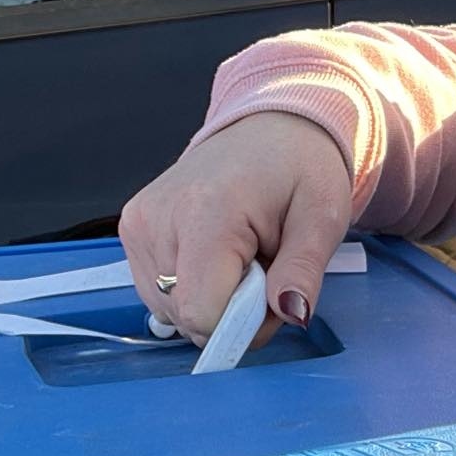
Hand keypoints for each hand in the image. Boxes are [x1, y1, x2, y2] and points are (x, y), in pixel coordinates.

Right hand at [119, 113, 352, 345]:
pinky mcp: (132, 231)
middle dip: (233, 314)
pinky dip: (195, 289)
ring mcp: (138, 225)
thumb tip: (291, 313)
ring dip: (214, 302)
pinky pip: (160, 294)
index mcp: (205, 212)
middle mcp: (157, 219)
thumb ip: (304, 271)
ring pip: (171, 311)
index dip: (244, 324)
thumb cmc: (298, 167)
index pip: (201, 312)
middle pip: (187, 316)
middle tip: (265, 271)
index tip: (273, 295)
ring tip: (244, 259)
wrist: (270, 130)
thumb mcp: (322, 218)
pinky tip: (219, 259)